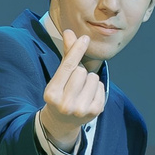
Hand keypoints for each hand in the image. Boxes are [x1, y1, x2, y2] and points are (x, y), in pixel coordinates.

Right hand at [37, 30, 105, 152]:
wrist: (62, 123)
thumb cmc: (61, 94)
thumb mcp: (58, 78)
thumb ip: (66, 55)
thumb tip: (69, 32)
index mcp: (52, 94)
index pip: (67, 67)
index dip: (76, 50)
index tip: (85, 38)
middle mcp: (65, 104)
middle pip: (82, 71)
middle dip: (80, 72)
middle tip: (74, 84)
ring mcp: (80, 110)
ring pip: (93, 78)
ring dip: (89, 80)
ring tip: (82, 91)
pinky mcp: (95, 112)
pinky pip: (102, 87)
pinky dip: (97, 88)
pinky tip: (89, 97)